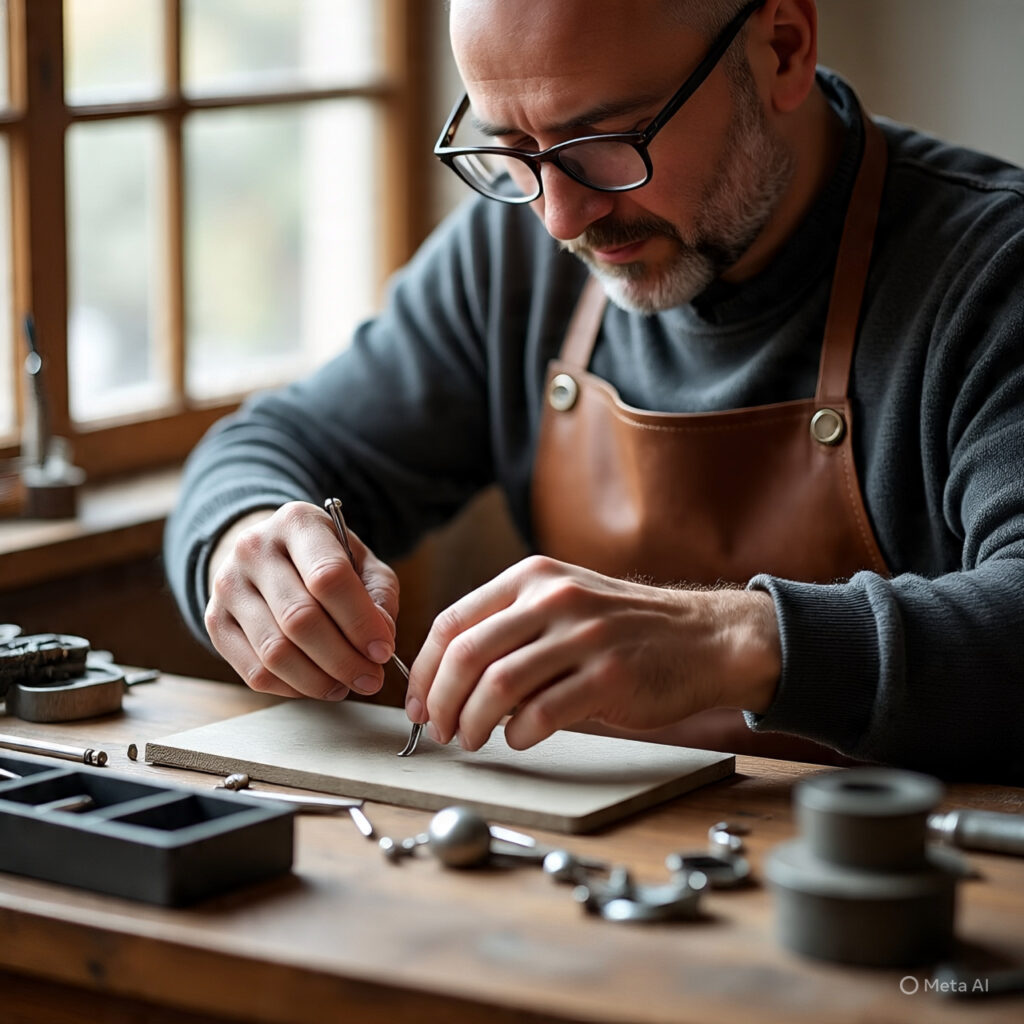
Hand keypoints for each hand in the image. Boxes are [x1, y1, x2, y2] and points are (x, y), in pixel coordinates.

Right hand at [204, 501, 398, 699]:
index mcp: (297, 523)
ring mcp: (228, 586)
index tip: (383, 651)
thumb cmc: (322, 558)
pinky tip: (317, 684)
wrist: (266, 553)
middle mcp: (254, 549)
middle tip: (370, 679)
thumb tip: (381, 640)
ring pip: (275, 652)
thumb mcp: (360, 560)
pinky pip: (255, 671)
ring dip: (319, 680)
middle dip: (343, 659)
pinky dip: (292, 688)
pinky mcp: (215, 622)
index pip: (328, 576)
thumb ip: (379, 595)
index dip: (360, 621)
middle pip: (300, 619)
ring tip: (346, 685)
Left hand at [405, 556, 779, 750]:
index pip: (453, 622)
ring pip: (498, 684)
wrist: (703, 638)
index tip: (418, 702)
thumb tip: (448, 678)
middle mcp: (554, 598)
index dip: (424, 670)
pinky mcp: (611, 676)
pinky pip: (543, 712)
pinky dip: (518, 734)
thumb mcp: (563, 604)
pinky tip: (519, 738)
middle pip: (467, 654)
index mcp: (532, 578)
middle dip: (440, 702)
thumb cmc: (623, 629)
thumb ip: (510, 627)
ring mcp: (584, 635)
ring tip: (472, 740)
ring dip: (473, 723)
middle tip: (439, 730)